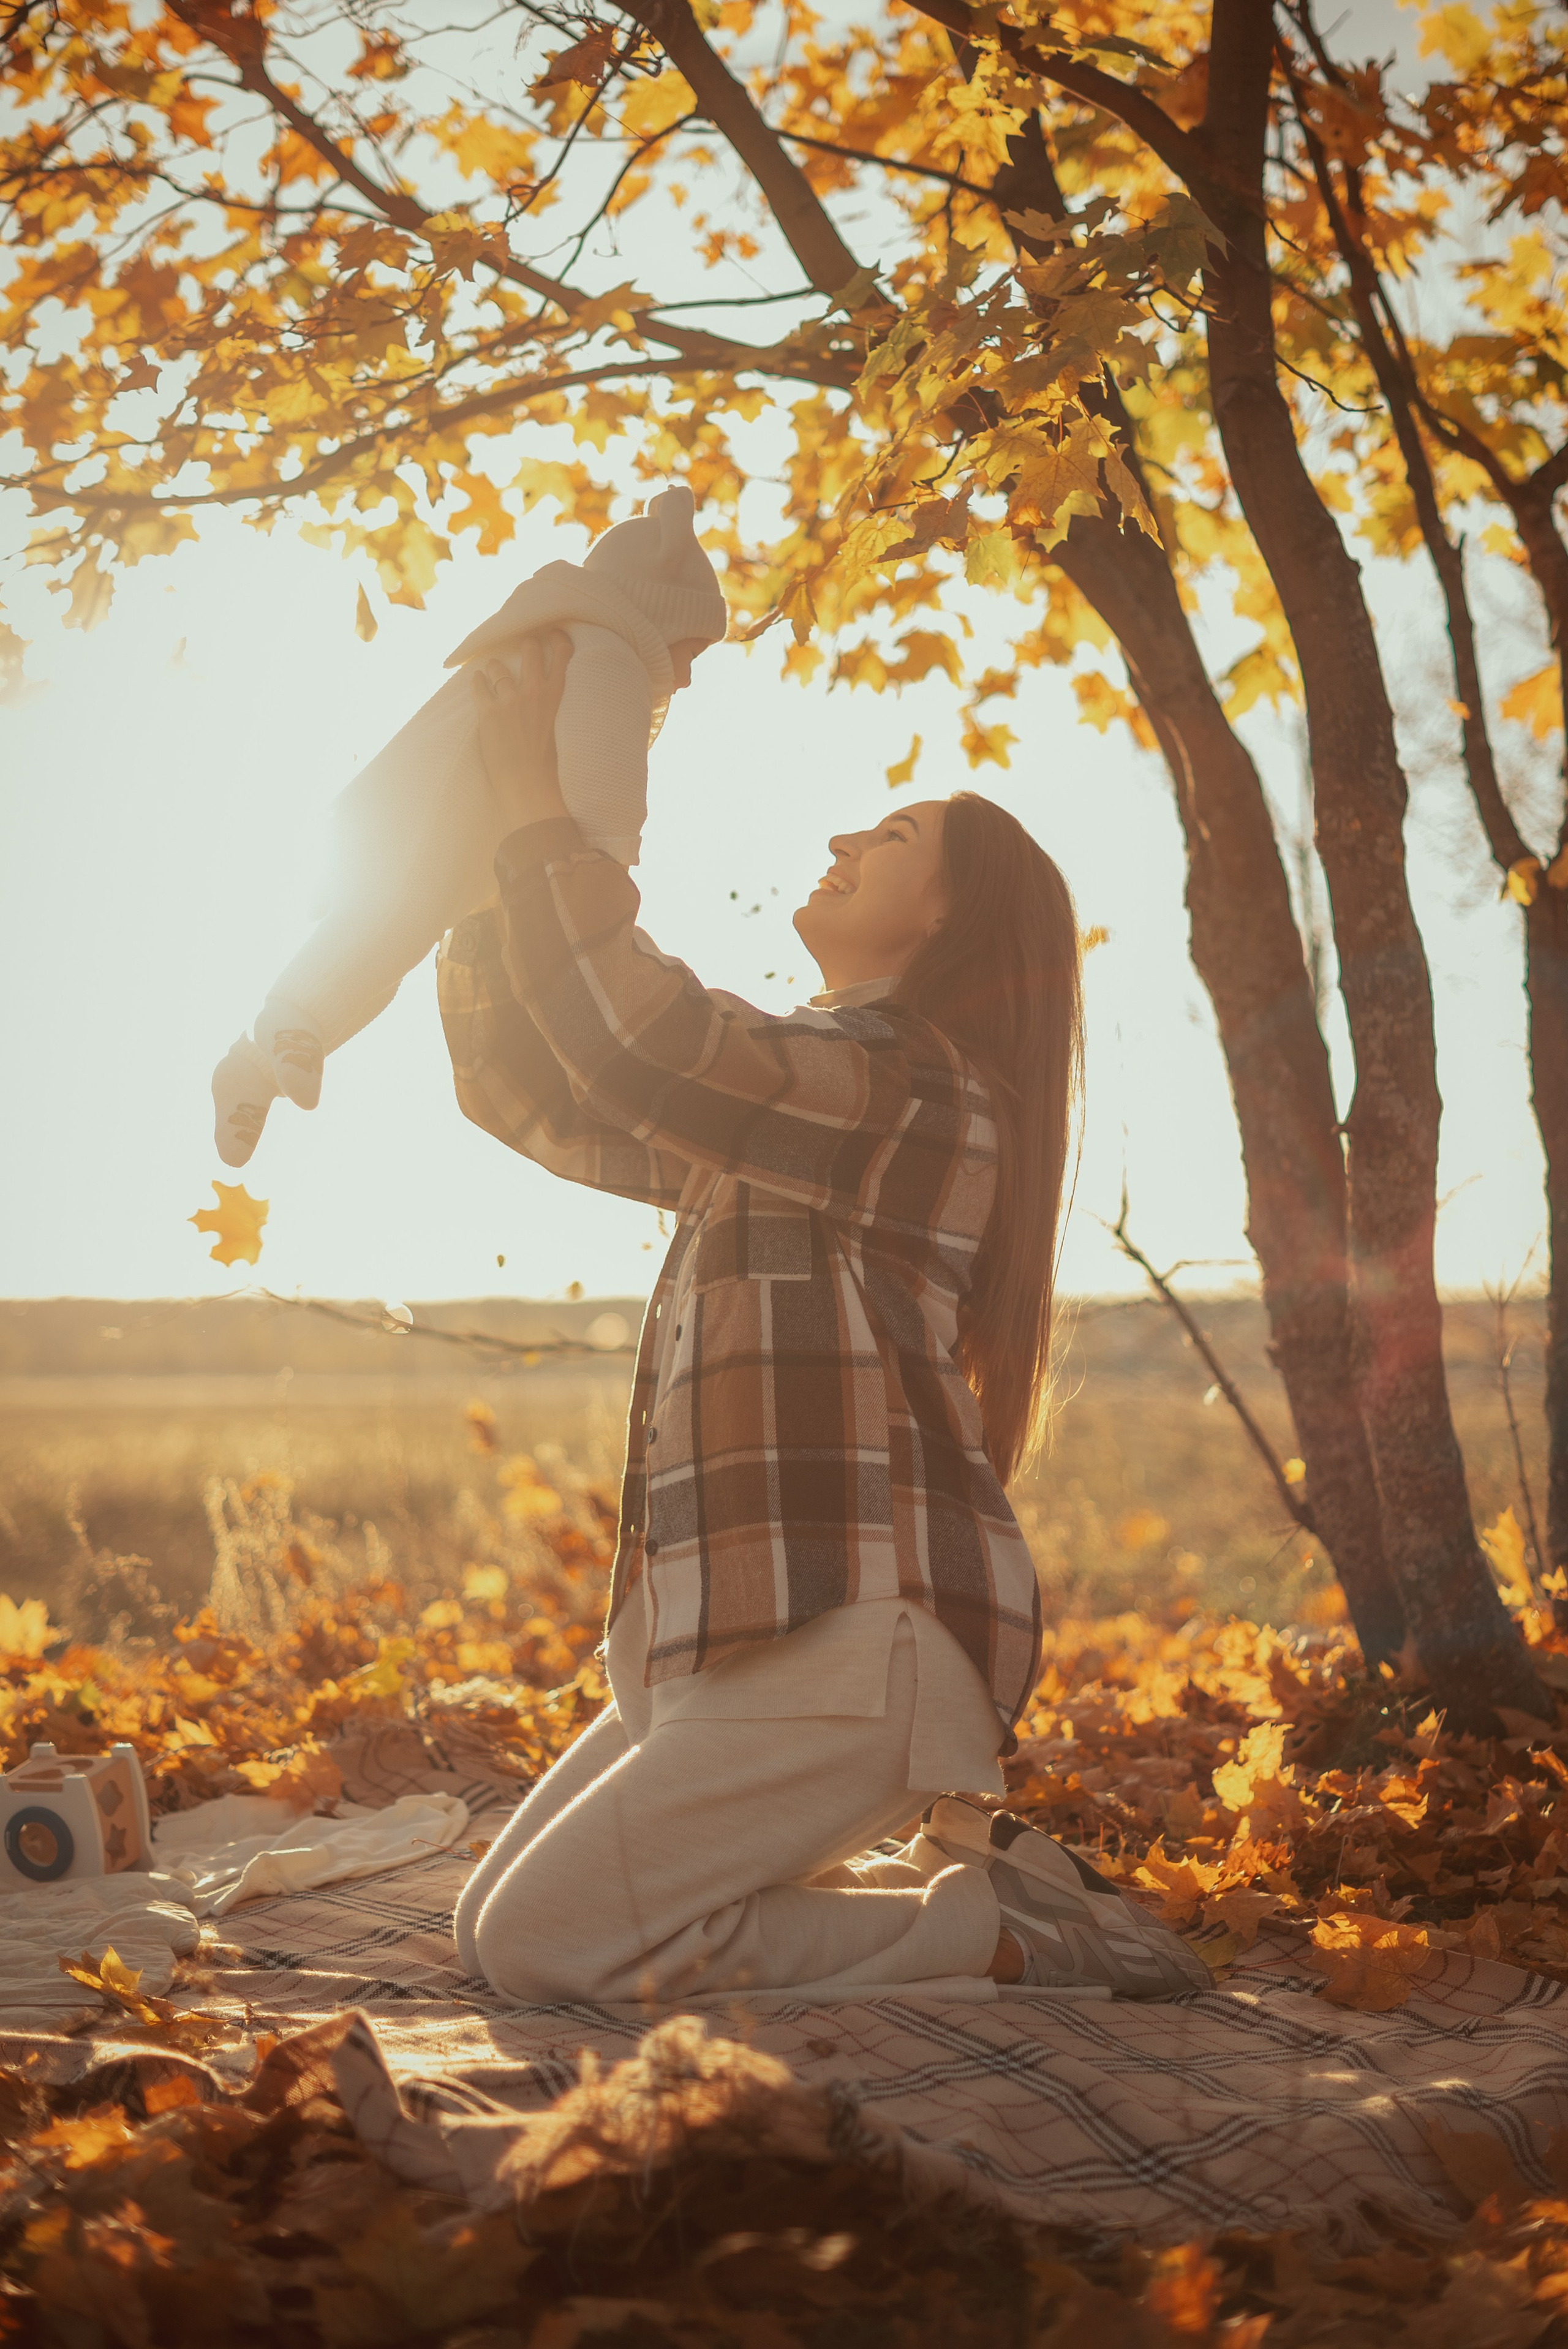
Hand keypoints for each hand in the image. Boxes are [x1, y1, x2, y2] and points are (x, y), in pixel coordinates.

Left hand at [470, 628, 571, 835]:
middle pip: (530, 651)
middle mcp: (533, 692)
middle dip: (526, 644)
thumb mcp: (556, 730)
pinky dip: (478, 681)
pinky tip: (477, 680)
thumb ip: (548, 709)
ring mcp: (510, 700)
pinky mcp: (489, 712)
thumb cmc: (546, 767)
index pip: (562, 655)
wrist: (529, 786)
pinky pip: (479, 686)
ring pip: (500, 667)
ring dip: (496, 666)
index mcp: (555, 697)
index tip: (554, 633)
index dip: (558, 639)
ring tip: (493, 668)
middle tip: (523, 645)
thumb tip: (539, 701)